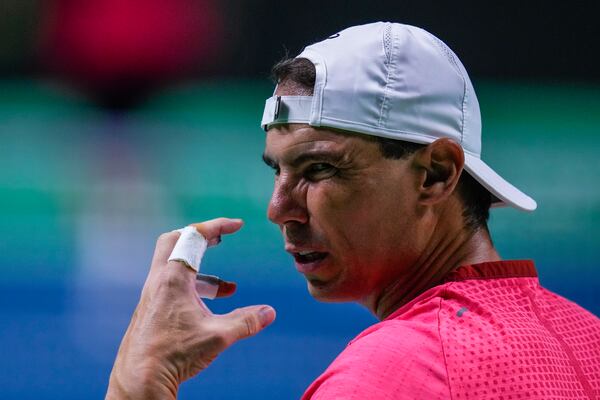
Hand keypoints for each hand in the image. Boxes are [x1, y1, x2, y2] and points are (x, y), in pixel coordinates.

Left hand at [106, 218, 275, 399]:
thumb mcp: (218, 335)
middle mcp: (159, 280)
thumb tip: (269, 313)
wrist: (140, 379)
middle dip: (200, 236)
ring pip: (174, 266)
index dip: (218, 226)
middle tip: (219, 239)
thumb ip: (246, 321)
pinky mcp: (151, 309)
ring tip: (227, 287)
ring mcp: (152, 294)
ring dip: (201, 269)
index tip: (237, 225)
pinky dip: (193, 286)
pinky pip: (172, 285)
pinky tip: (207, 308)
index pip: (195, 236)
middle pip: (174, 240)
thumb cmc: (173, 354)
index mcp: (174, 277)